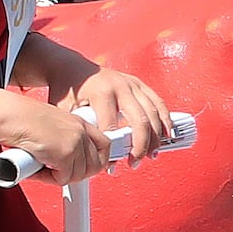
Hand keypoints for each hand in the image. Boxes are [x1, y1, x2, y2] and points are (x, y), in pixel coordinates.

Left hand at [49, 64, 178, 175]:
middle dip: (140, 145)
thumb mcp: (65, 110)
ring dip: (156, 136)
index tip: (110, 164)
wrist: (70, 67)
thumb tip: (90, 154)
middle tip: (135, 162)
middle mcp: (120, 87)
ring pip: (153, 112)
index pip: (112, 127)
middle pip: (139, 120)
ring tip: (152, 155)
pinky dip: (165, 119)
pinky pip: (158, 102)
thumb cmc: (67, 89)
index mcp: (101, 93)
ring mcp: (131, 84)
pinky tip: (167, 135)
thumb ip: (79, 129)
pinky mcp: (138, 83)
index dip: (113, 149)